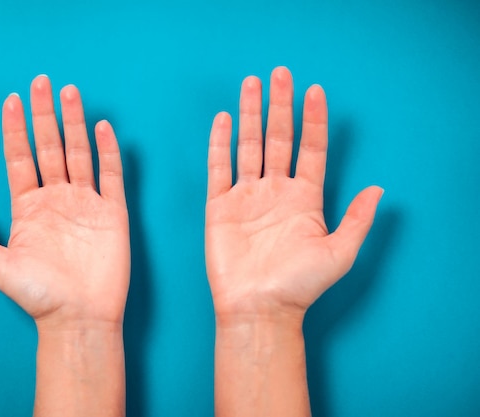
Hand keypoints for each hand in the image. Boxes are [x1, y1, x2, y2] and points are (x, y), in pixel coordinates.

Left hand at [0, 75, 129, 327]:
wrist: (79, 316)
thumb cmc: (38, 295)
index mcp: (29, 207)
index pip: (20, 158)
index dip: (15, 129)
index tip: (12, 100)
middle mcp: (57, 199)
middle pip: (49, 147)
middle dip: (45, 114)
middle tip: (42, 82)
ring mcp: (86, 203)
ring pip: (79, 154)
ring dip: (75, 123)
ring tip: (70, 92)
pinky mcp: (113, 212)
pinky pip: (112, 175)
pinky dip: (109, 151)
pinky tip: (103, 128)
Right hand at [205, 67, 381, 321]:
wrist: (259, 307)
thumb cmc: (299, 285)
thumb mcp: (340, 253)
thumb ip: (356, 219)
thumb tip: (379, 188)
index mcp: (304, 199)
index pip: (310, 150)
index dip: (314, 120)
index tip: (315, 91)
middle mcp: (276, 191)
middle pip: (278, 138)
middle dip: (280, 106)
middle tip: (280, 73)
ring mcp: (247, 197)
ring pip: (248, 146)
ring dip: (249, 115)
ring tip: (251, 85)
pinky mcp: (219, 206)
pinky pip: (218, 168)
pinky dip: (219, 144)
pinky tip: (222, 120)